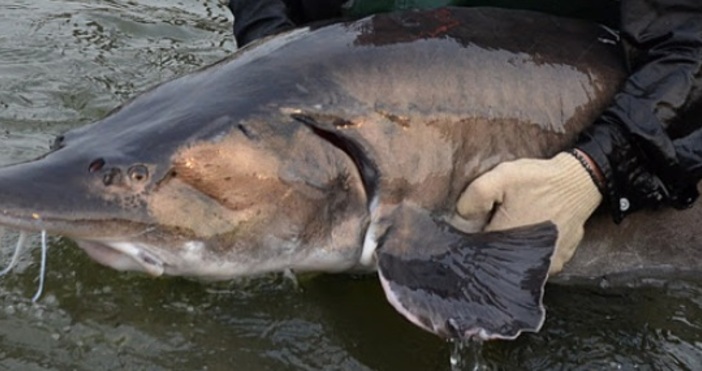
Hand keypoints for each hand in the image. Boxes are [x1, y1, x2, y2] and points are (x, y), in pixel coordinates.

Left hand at [456, 152, 602, 274]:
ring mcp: (546, 266)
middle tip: (493, 226)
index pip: (477, 254)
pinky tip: (526, 235)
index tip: (473, 229)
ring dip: (509, 252)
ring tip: (511, 230)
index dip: (470, 242)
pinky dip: (527, 253)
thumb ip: (476, 194)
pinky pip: (535, 264)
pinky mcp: (558, 264)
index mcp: (508, 243)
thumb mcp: (503, 176)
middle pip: (497, 263)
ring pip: (516, 265)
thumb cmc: (540, 180)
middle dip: (490, 248)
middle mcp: (527, 261)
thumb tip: (460, 217)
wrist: (580, 182)